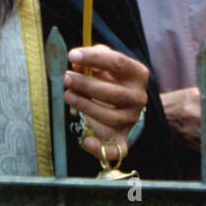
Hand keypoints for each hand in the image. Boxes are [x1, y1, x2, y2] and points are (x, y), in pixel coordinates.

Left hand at [65, 45, 147, 164]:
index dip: (94, 58)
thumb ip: (92, 60)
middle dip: (86, 85)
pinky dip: (101, 149)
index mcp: (138, 74)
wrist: (123, 103)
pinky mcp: (122, 137)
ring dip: (86, 106)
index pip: (118, 63)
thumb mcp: (103, 65)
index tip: (72, 55)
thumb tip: (77, 63)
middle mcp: (139, 97)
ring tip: (68, 94)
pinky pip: (117, 150)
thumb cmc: (109, 78)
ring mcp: (131, 119)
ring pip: (111, 117)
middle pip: (114, 93)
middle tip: (66, 78)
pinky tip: (86, 141)